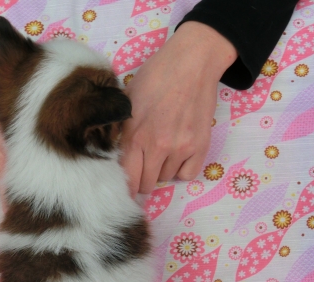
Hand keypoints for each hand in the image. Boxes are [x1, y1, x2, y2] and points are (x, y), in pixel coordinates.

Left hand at [120, 21, 237, 194]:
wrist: (192, 62)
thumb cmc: (155, 77)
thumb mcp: (127, 102)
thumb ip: (120, 130)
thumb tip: (113, 156)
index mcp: (134, 136)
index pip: (128, 179)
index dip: (126, 186)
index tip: (127, 185)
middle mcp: (157, 146)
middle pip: (147, 184)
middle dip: (143, 179)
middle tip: (145, 165)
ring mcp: (181, 148)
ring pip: (166, 178)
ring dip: (162, 169)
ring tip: (163, 149)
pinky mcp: (200, 146)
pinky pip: (188, 174)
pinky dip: (182, 169)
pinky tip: (179, 154)